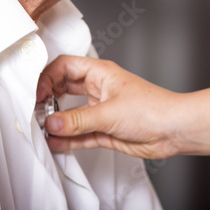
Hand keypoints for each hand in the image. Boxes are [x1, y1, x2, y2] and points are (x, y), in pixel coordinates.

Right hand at [36, 55, 179, 158]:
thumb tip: (51, 123)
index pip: (65, 67)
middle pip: (63, 89)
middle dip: (47, 99)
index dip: (47, 77)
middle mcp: (99, 89)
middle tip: (34, 111)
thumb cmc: (153, 108)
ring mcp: (101, 110)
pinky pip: (78, 134)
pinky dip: (66, 139)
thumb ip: (78, 121)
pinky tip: (54, 143)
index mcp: (101, 73)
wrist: (174, 129)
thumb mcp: (109, 113)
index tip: (36, 94)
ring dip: (56, 123)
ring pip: (70, 114)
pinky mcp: (104, 130)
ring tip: (40, 131)